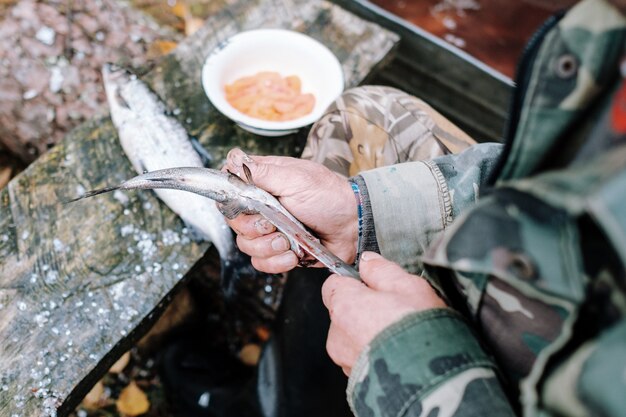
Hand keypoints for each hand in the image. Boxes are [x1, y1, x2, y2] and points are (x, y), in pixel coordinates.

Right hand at [223, 148, 357, 273]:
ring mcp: (270, 230)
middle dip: (254, 228)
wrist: (353, 226)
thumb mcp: (295, 178)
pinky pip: (262, 263)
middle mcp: (263, 207)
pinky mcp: (279, 251)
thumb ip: (261, 171)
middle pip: (235, 223)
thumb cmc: (329, 196)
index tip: (247, 206)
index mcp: (263, 184)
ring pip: (246, 246)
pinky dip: (277, 262)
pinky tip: (292, 254)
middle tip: (274, 224)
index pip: (229, 192)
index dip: (232, 202)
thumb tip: (233, 160)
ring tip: (287, 240)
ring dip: (268, 247)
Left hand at [322, 251, 446, 375]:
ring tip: (399, 334)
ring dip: (369, 334)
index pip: (334, 284)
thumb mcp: (408, 287)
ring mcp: (346, 361)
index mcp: (344, 306)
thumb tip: (368, 261)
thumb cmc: (420, 331)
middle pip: (343, 312)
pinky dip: (375, 355)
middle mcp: (338, 336)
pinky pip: (362, 360)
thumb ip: (382, 270)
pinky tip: (398, 353)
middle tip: (394, 310)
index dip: (354, 282)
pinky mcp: (357, 382)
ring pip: (352, 338)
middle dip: (364, 309)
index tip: (374, 284)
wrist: (431, 380)